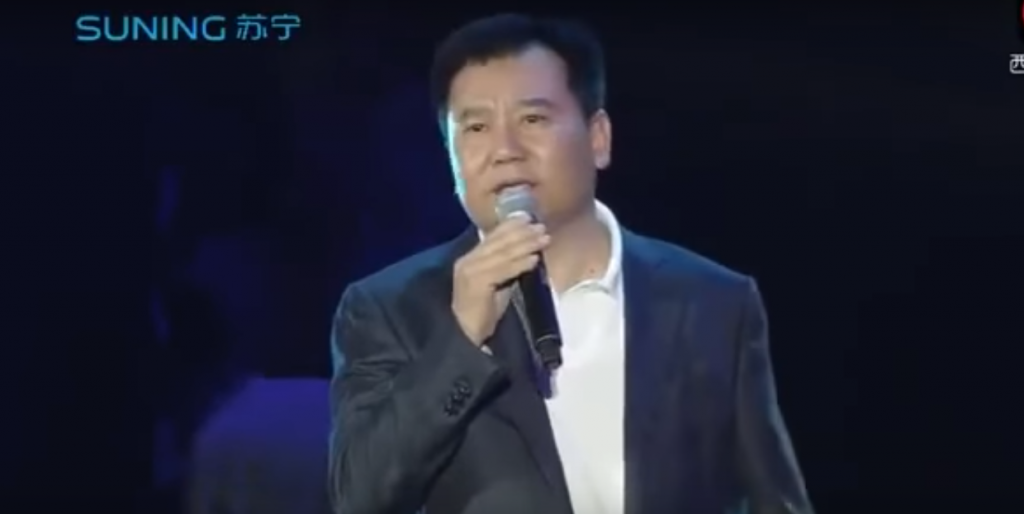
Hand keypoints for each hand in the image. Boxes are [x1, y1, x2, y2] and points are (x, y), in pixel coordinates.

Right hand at [451, 217, 549, 345]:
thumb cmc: (483, 312)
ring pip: (502, 253)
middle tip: (542, 227)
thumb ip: (507, 268)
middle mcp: (468, 261)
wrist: (465, 335)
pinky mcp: (476, 283)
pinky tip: (534, 259)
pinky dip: (520, 263)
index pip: (492, 236)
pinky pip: (503, 269)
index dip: (511, 226)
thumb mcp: (497, 284)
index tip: (530, 219)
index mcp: (470, 259)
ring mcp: (470, 271)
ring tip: (543, 239)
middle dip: (522, 233)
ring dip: (526, 244)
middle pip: (499, 241)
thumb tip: (528, 252)